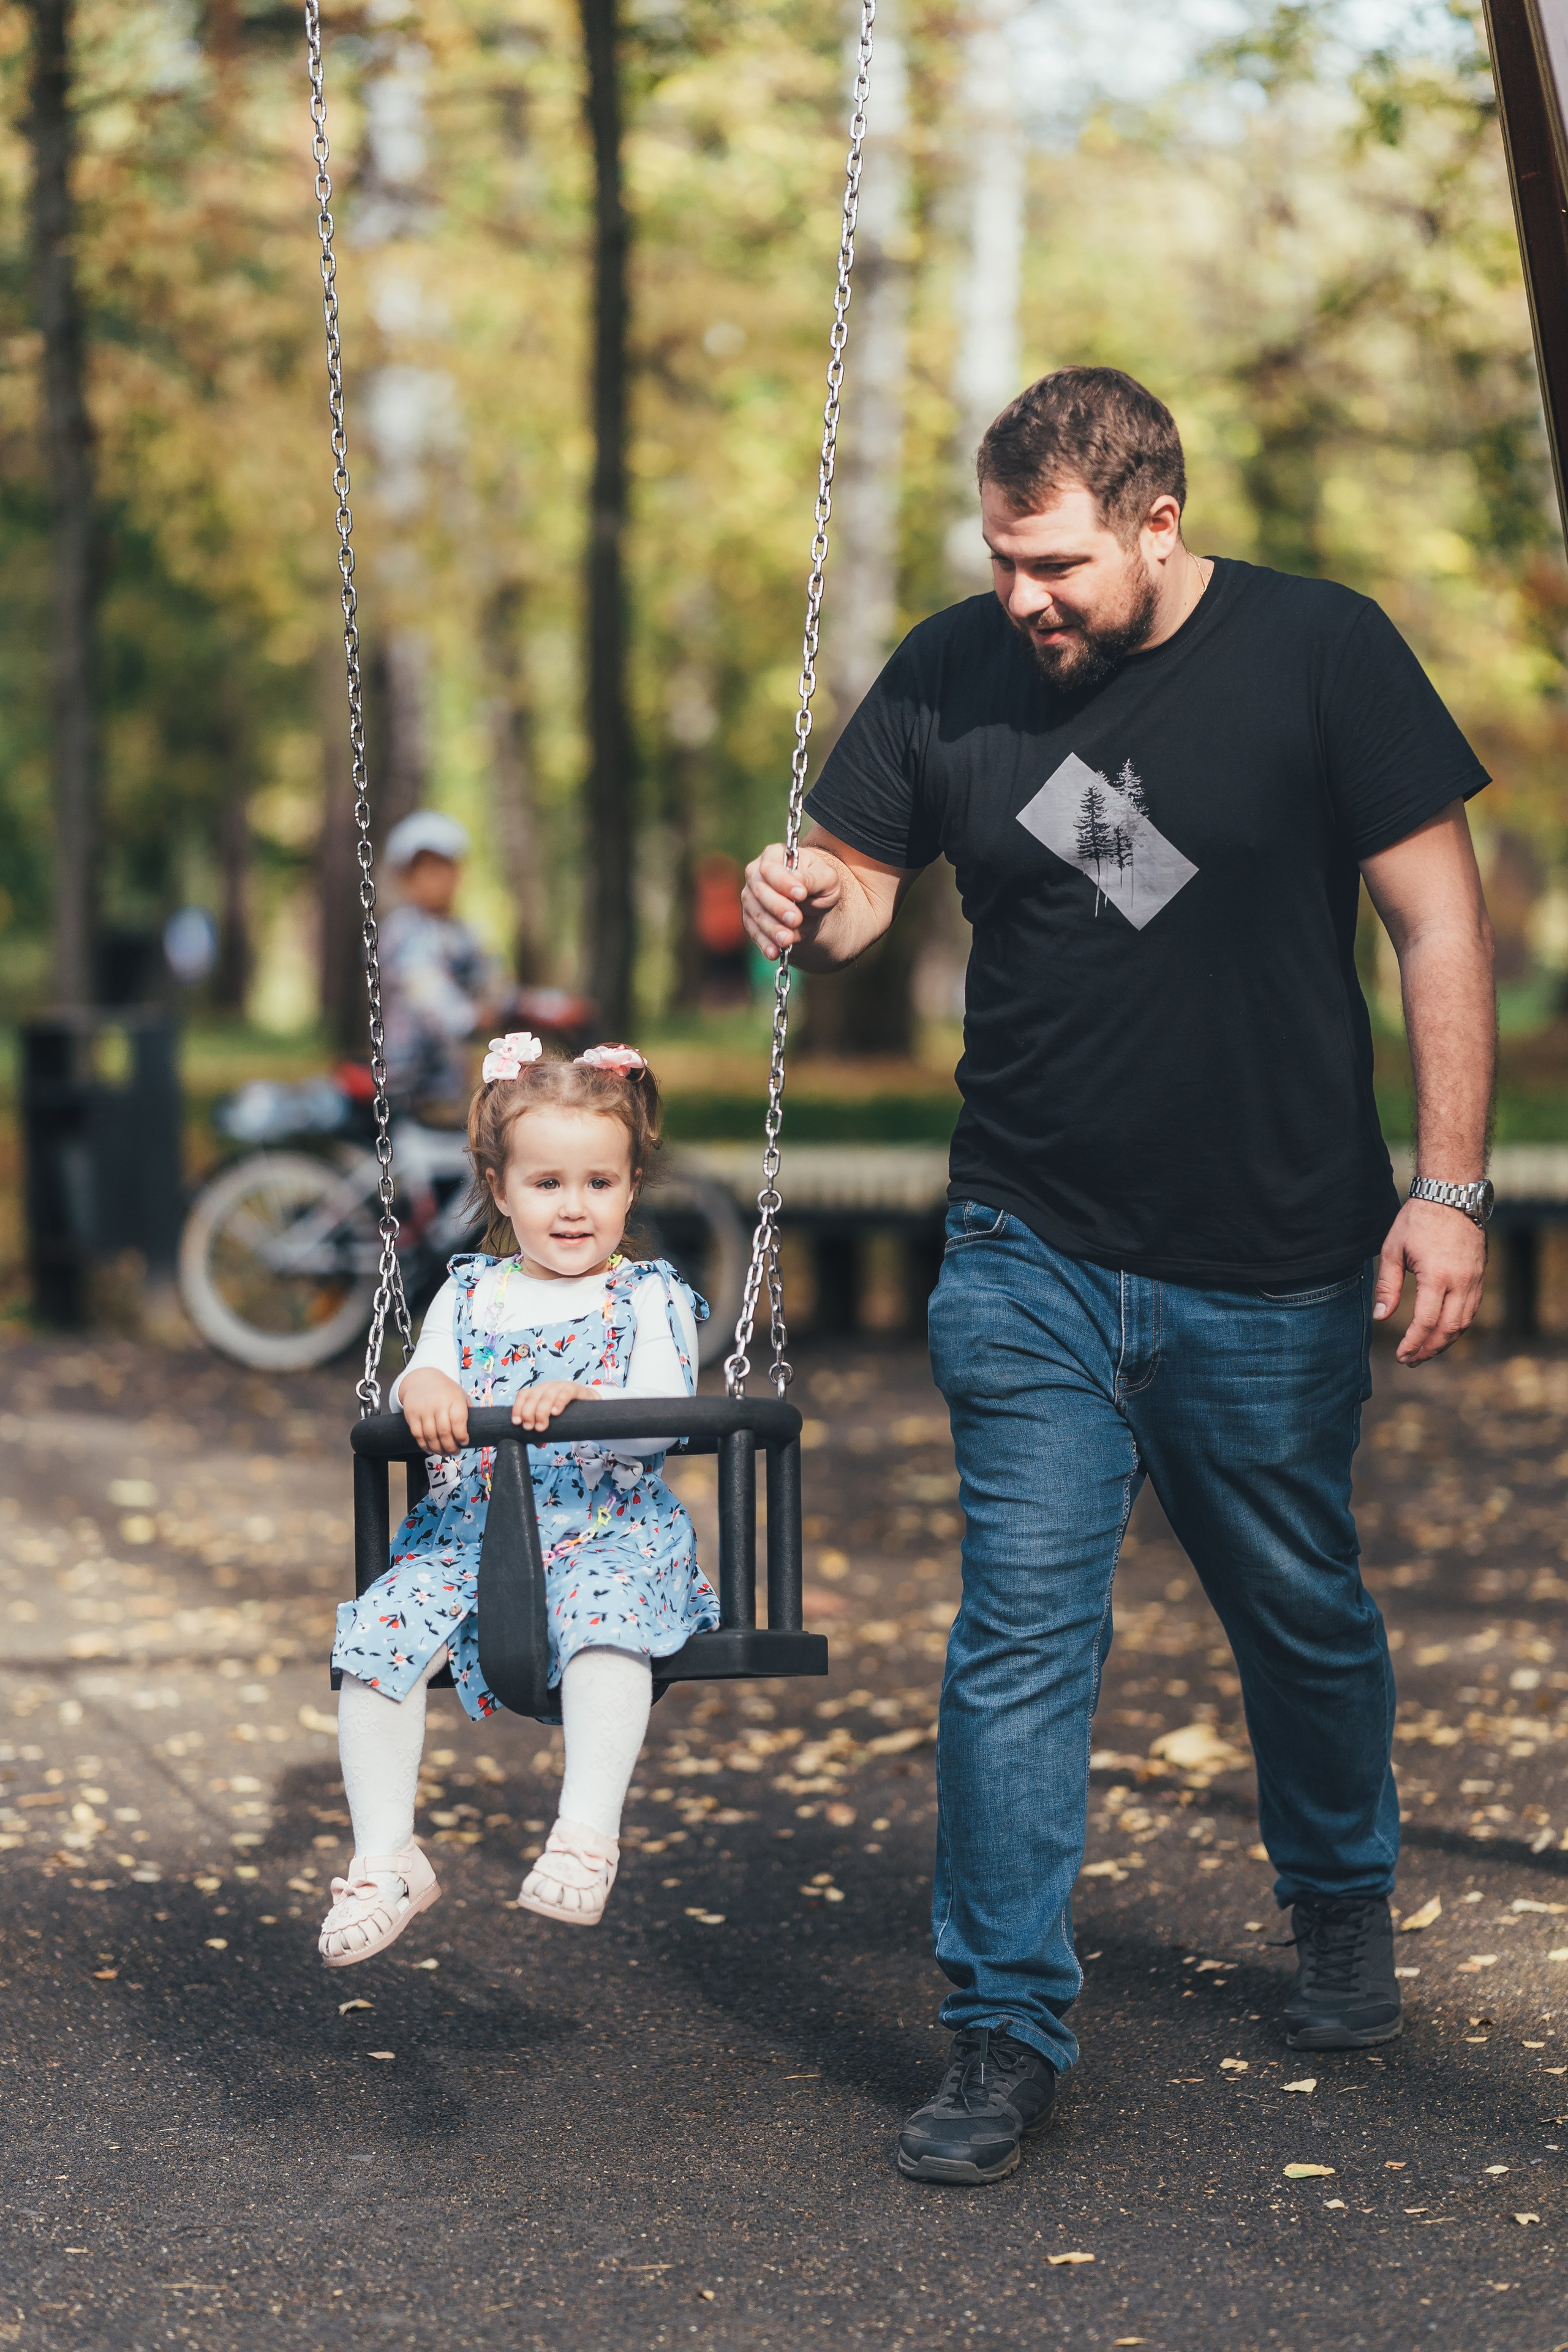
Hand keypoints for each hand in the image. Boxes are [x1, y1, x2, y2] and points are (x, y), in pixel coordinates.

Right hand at [400, 1368, 470, 1452]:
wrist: (422, 1379)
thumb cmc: (446, 1391)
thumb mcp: (461, 1395)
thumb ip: (468, 1411)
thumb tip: (479, 1430)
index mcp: (454, 1399)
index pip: (458, 1421)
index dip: (462, 1436)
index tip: (464, 1442)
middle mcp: (438, 1404)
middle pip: (444, 1432)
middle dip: (451, 1447)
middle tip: (455, 1452)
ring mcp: (423, 1410)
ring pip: (430, 1436)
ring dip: (438, 1449)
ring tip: (444, 1453)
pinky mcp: (411, 1415)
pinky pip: (418, 1435)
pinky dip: (424, 1446)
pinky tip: (431, 1449)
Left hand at [511, 1379, 594, 1431]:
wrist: (588, 1402)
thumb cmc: (566, 1412)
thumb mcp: (552, 1420)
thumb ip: (543, 1428)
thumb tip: (536, 1442)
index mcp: (538, 1392)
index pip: (523, 1395)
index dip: (518, 1408)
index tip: (517, 1423)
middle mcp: (547, 1387)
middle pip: (533, 1396)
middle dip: (528, 1413)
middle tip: (530, 1428)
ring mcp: (560, 1386)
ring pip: (547, 1395)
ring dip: (542, 1411)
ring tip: (542, 1426)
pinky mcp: (574, 1389)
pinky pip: (565, 1393)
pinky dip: (559, 1402)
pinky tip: (555, 1413)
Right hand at [742, 840, 844, 960]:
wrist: (813, 907)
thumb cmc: (820, 886)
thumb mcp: (827, 879)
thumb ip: (814, 879)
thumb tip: (798, 883)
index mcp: (774, 855)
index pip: (770, 867)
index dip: (783, 882)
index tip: (800, 894)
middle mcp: (756, 874)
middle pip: (759, 890)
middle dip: (777, 907)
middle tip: (796, 919)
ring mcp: (751, 897)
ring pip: (755, 913)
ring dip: (771, 928)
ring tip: (787, 940)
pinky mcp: (751, 919)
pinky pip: (753, 932)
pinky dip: (764, 943)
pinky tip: (774, 952)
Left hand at [1373, 1198, 1486, 1363]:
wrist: (1451, 1195)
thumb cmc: (1417, 1220)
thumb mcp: (1393, 1249)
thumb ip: (1387, 1286)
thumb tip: (1381, 1317)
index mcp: (1436, 1275)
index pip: (1426, 1321)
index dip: (1412, 1343)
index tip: (1400, 1355)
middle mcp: (1461, 1281)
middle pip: (1448, 1328)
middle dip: (1429, 1349)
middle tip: (1410, 1360)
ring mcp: (1475, 1279)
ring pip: (1464, 1323)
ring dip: (1444, 1342)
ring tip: (1424, 1352)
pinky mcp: (1480, 1276)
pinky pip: (1472, 1310)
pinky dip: (1458, 1327)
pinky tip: (1442, 1333)